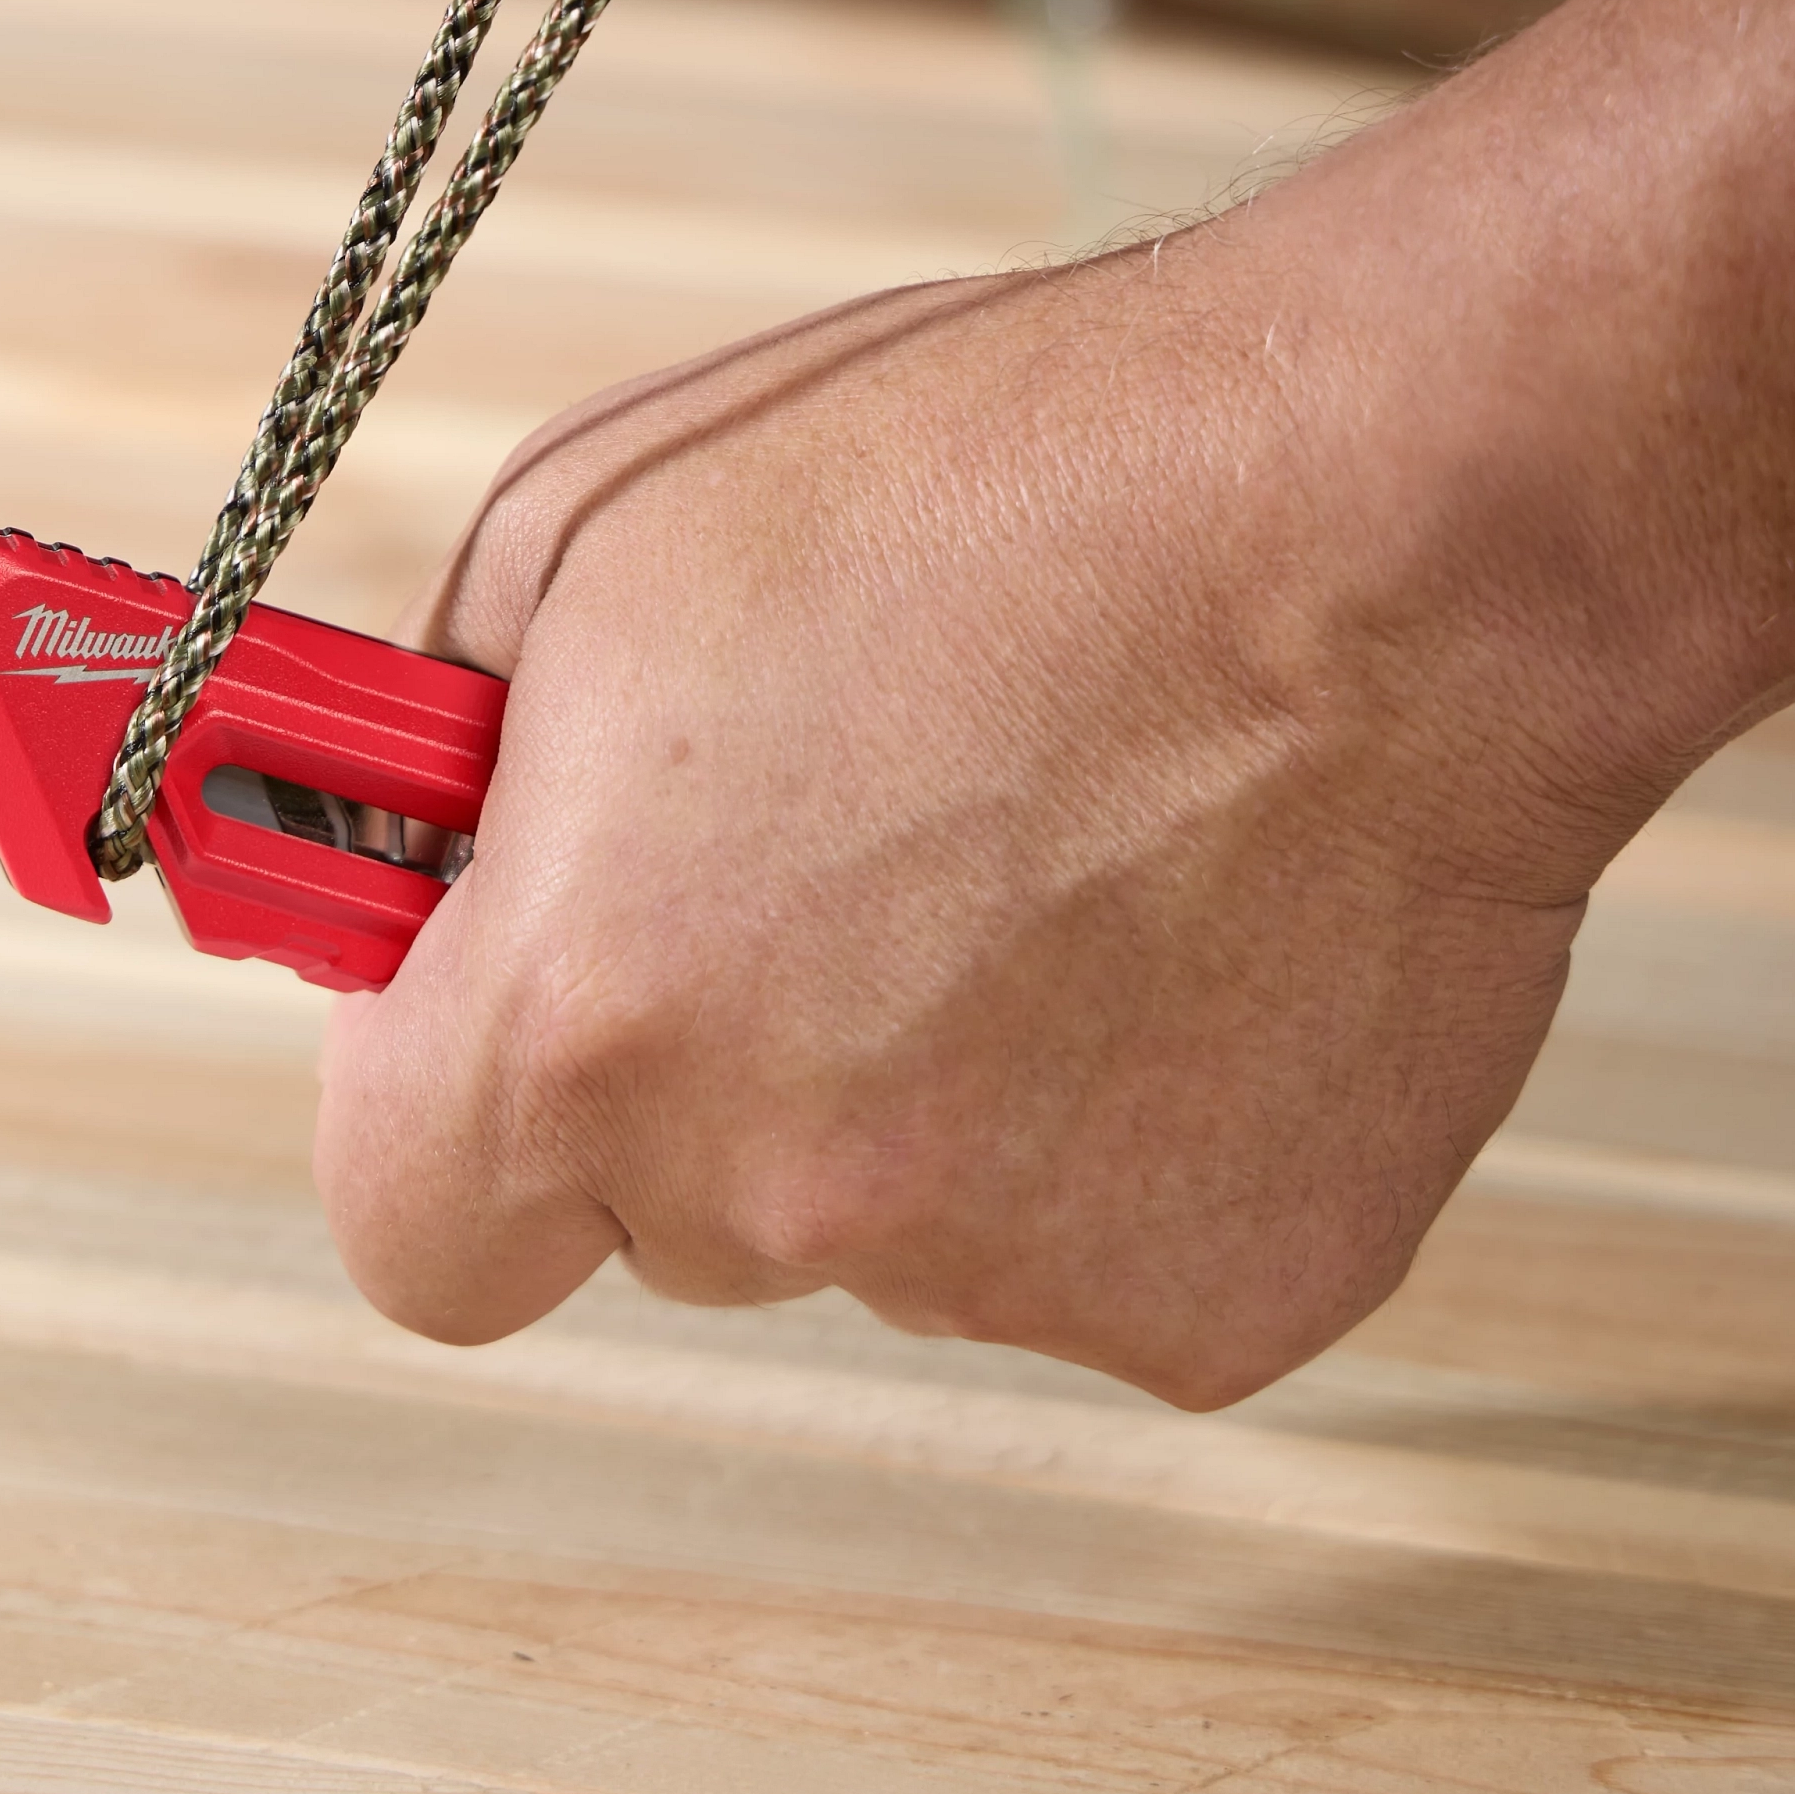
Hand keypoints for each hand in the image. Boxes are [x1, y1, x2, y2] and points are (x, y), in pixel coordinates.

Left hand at [313, 249, 1637, 1405]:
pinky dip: (1125, 1123)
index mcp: (584, 1026)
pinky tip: (1189, 930)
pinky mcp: (1220, 1310)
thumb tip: (401, 870)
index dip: (456, 1116)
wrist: (1393, 520)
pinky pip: (1094, 1241)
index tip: (510, 1006)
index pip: (414, 1230)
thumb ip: (446, 757)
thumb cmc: (995, 482)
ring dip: (928, 1082)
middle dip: (713, 1060)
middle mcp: (779, 1196)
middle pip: (666, 1212)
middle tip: (844, 847)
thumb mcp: (594, 529)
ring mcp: (1010, 1277)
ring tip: (1057, 847)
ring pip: (888, 1224)